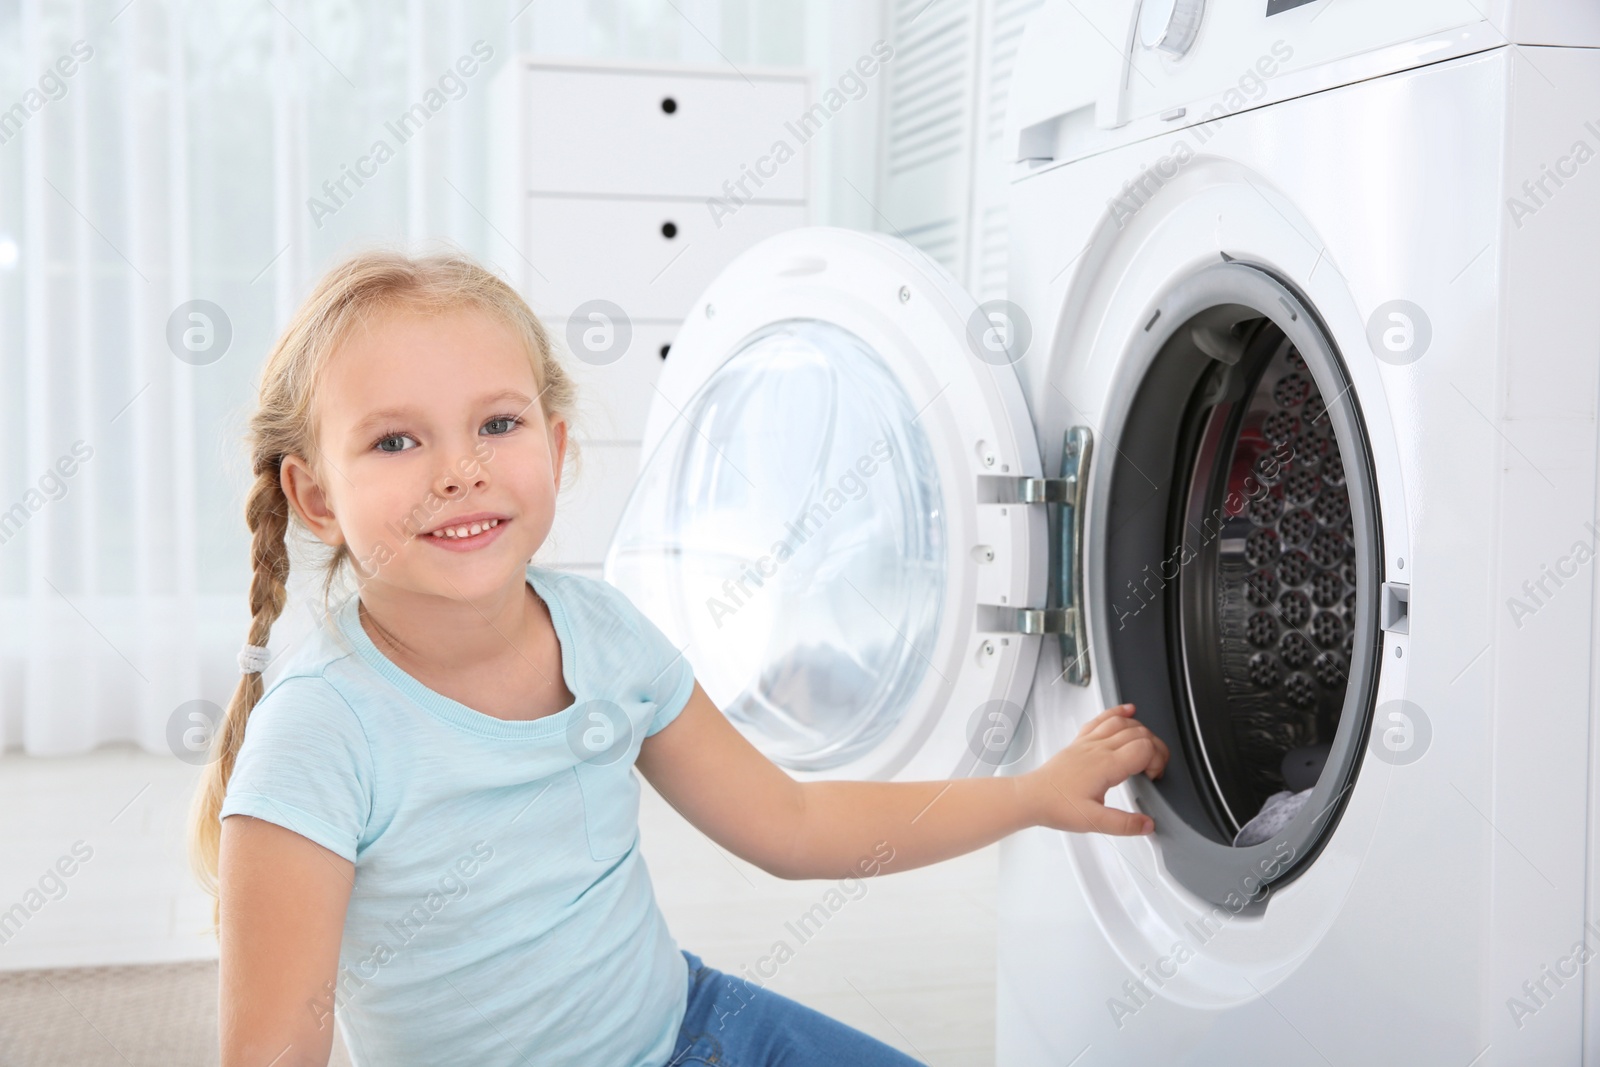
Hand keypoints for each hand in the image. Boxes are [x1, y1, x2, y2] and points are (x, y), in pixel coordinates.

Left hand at [1020, 703, 1169, 835]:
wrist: (1031, 796)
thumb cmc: (1056, 806)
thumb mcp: (1093, 822)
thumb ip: (1123, 824)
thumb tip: (1148, 823)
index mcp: (1106, 766)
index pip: (1144, 748)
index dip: (1158, 760)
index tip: (1154, 777)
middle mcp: (1098, 749)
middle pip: (1139, 733)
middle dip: (1156, 747)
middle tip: (1155, 767)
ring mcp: (1089, 742)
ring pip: (1123, 723)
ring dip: (1142, 731)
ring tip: (1149, 747)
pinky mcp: (1080, 742)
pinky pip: (1102, 719)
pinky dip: (1118, 712)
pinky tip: (1128, 711)